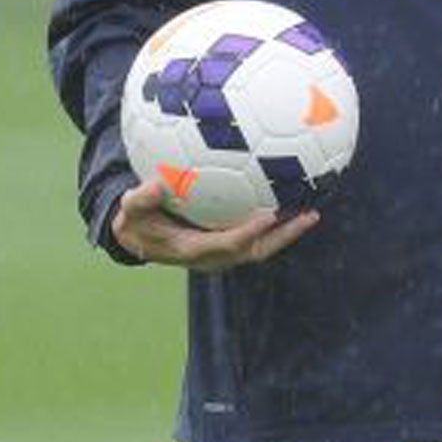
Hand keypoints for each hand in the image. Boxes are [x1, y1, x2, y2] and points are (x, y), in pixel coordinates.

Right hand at [112, 178, 319, 274]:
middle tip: (308, 216)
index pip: (227, 244)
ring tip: (311, 213)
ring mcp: (223, 254)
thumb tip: (156, 184)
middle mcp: (213, 257)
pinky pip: (257, 239)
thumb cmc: (135, 222)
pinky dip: (275, 227)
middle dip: (283, 237)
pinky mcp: (228, 247)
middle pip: (256, 252)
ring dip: (286, 233)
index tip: (268, 215)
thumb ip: (141, 199)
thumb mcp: (130, 211)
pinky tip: (290, 205)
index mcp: (192, 250)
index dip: (248, 232)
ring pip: (261, 248)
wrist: (139, 242)